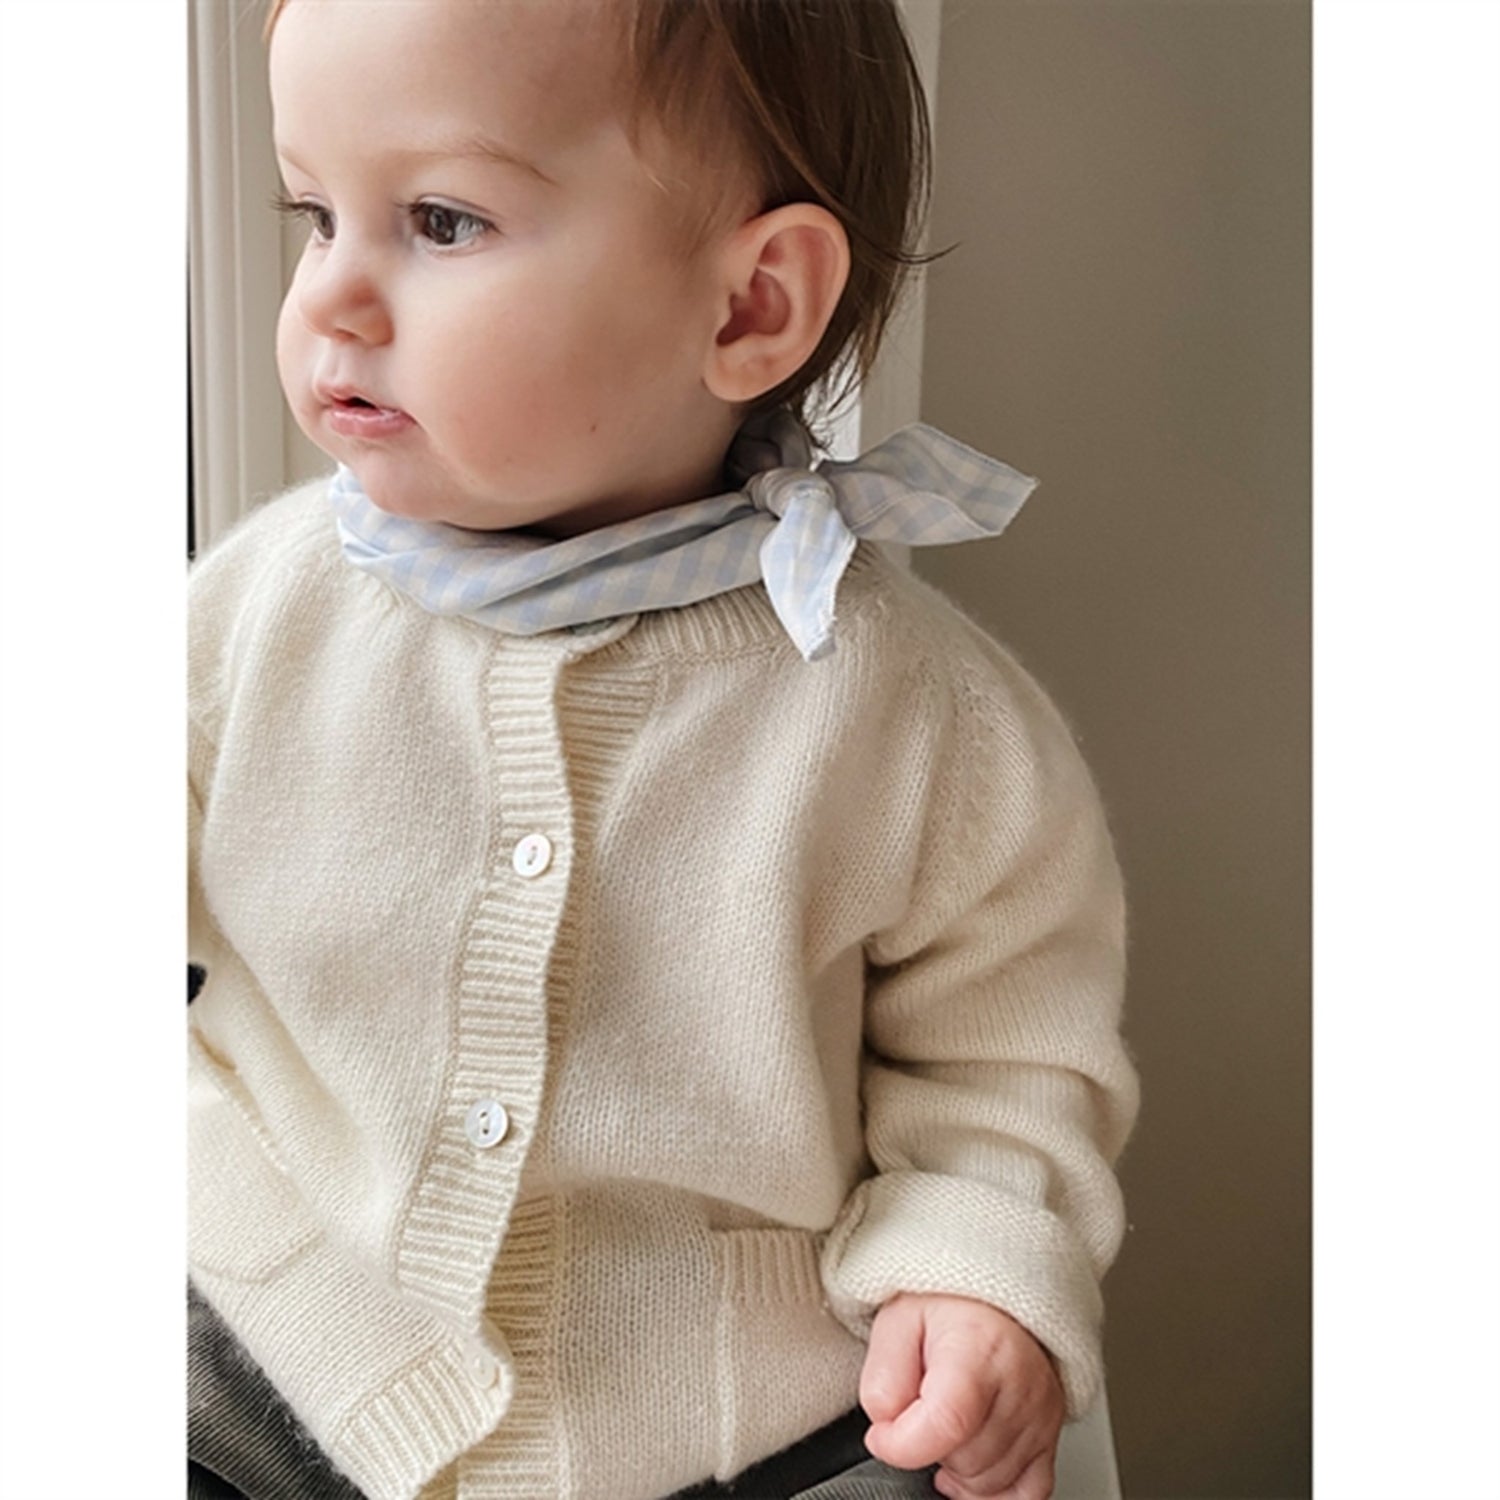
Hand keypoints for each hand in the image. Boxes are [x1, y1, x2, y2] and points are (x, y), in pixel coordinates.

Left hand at [859, 1292, 1064, 1499]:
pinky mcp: (1051, 1437)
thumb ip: (883, 1377)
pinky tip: (970, 1464)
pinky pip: (1025, 1494)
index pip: (947, 1423)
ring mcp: (1042, 1415)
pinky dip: (991, 1491)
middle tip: (922, 1407)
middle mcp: (1021, 1385)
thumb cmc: (947, 1306)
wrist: (993, 1298)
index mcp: (981, 1348)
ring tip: (947, 1422)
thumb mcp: (896, 1321)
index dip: (902, 1443)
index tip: (882, 1434)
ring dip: (957, 1466)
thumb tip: (886, 1426)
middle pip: (966, 1460)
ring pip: (990, 1484)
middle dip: (929, 1446)